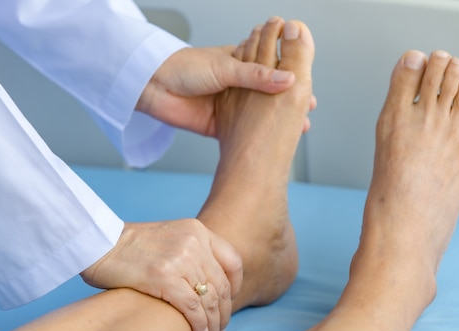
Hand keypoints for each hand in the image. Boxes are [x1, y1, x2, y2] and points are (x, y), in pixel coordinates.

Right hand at [80, 219, 242, 330]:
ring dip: (213, 324)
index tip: (228, 303)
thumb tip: (209, 285)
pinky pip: (192, 308)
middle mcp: (194, 242)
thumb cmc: (130, 246)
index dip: (236, 286)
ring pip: (210, 300)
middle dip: (224, 313)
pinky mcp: (164, 277)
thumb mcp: (171, 236)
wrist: (99, 243)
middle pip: (222, 285)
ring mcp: (180, 259)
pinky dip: (199, 325)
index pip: (233, 261)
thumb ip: (192, 252)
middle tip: (220, 330)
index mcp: (198, 231)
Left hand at [135, 45, 314, 136]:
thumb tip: (289, 79)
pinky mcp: (220, 124)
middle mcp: (237, 84)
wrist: (152, 86)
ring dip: (275, 121)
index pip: (272, 69)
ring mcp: (229, 105)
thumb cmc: (182, 67)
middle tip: (306, 111)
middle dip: (287, 102)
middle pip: (268, 94)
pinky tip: (271, 142)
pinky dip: (257, 136)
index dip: (290, 77)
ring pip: (258, 114)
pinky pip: (243, 129)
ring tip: (296, 129)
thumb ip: (257, 75)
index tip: (307, 87)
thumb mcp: (226, 67)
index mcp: (240, 61)